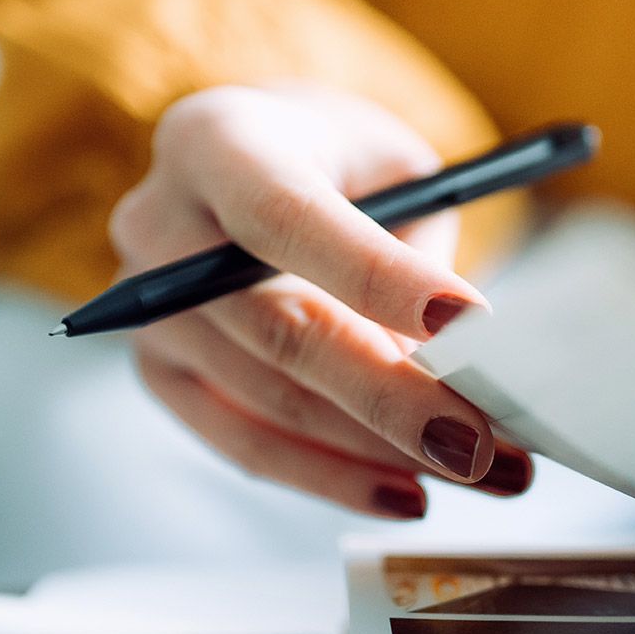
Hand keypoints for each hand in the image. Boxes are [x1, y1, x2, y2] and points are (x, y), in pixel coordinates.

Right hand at [108, 84, 532, 518]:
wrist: (256, 165)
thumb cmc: (337, 163)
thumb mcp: (391, 166)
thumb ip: (414, 248)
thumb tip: (467, 364)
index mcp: (216, 140)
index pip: (288, 215)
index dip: (378, 275)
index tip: (470, 324)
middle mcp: (158, 222)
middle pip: (280, 327)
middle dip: (394, 395)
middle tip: (487, 441)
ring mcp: (146, 308)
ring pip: (273, 399)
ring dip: (386, 450)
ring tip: (489, 473)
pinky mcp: (159, 372)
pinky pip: (246, 444)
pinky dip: (334, 477)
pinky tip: (409, 494)